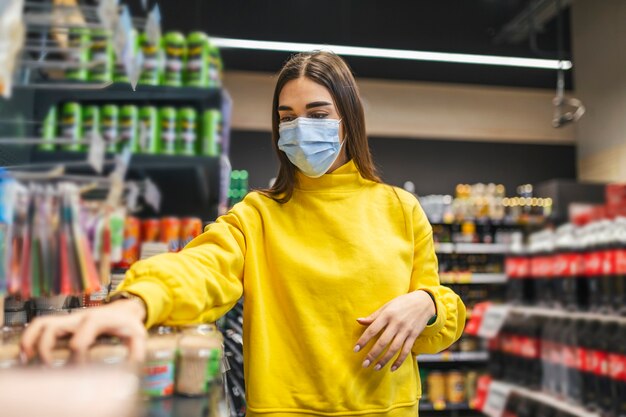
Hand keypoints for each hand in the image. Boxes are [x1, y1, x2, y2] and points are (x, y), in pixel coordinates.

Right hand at [21, 299, 147, 364]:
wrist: (123, 309)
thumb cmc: (127, 324)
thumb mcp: (137, 335)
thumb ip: (136, 350)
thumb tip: (132, 365)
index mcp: (97, 320)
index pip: (80, 336)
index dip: (76, 353)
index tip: (79, 369)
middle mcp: (79, 318)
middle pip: (53, 327)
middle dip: (46, 350)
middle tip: (50, 368)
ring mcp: (69, 319)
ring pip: (42, 323)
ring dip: (31, 341)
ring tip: (28, 361)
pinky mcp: (63, 322)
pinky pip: (40, 325)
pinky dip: (30, 338)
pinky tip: (27, 355)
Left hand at [354, 290, 435, 371]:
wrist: (424, 302)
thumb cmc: (402, 303)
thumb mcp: (387, 306)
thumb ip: (373, 316)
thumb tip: (358, 321)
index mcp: (387, 315)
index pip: (372, 329)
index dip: (363, 340)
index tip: (356, 350)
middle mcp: (396, 323)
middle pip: (382, 342)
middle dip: (373, 354)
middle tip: (364, 364)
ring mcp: (406, 330)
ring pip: (394, 348)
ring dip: (384, 360)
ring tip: (376, 368)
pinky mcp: (413, 336)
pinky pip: (406, 351)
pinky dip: (399, 361)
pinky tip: (392, 368)